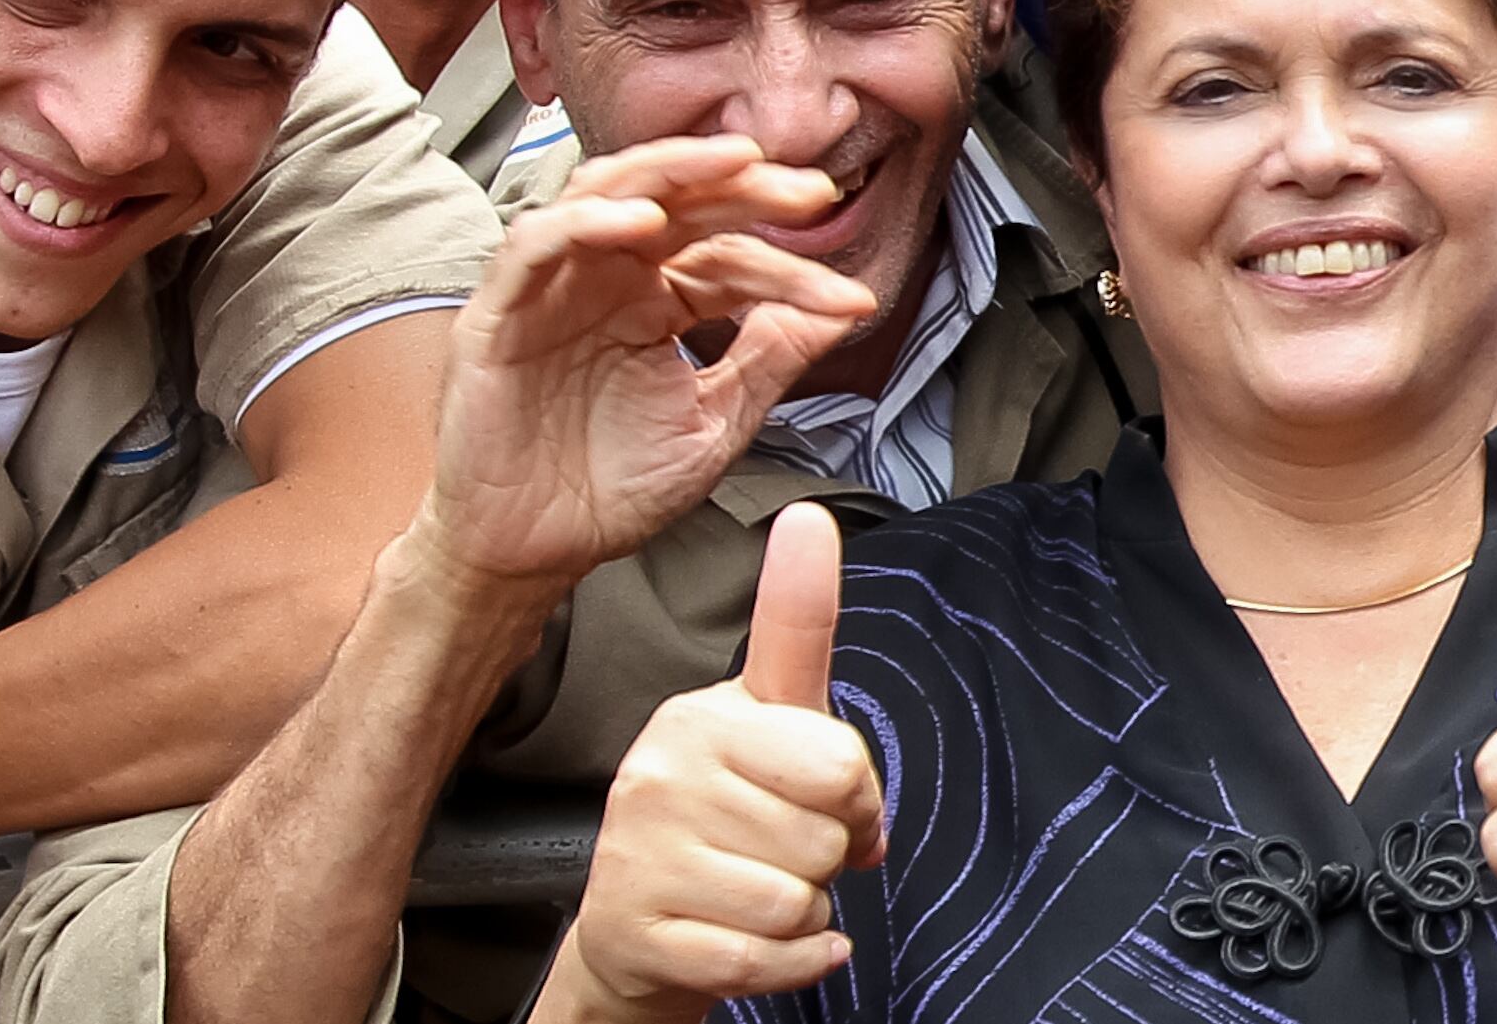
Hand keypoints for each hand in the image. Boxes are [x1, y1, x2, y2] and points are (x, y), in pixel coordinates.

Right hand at [418, 138, 878, 590]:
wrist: (531, 555)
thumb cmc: (608, 491)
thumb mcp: (713, 424)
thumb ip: (769, 361)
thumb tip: (838, 311)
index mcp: (658, 302)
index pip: (732, 259)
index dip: (794, 271)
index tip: (853, 301)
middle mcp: (609, 279)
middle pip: (680, 203)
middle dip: (748, 188)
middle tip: (811, 193)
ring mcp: (555, 287)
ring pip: (608, 192)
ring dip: (673, 170)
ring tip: (735, 165)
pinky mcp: (501, 309)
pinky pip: (536, 243)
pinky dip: (586, 223)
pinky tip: (639, 224)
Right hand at [543, 506, 877, 1023]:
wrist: (636, 929)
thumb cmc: (724, 825)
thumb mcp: (772, 732)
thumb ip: (811, 649)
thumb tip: (809, 528)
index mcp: (708, 715)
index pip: (835, 757)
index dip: (860, 796)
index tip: (848, 800)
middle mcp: (664, 769)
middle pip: (825, 839)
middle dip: (826, 863)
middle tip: (783, 854)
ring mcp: (643, 850)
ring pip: (794, 903)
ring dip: (801, 917)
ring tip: (757, 893)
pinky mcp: (637, 926)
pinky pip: (761, 961)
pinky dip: (788, 967)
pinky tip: (763, 945)